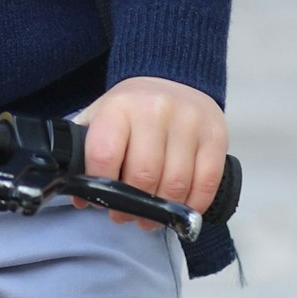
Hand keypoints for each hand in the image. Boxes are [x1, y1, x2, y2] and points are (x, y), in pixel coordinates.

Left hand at [75, 77, 225, 225]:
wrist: (172, 79)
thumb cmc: (132, 110)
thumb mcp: (100, 119)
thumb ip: (85, 155)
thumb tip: (81, 198)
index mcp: (120, 107)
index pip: (105, 154)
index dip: (100, 186)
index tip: (100, 200)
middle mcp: (156, 110)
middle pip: (143, 174)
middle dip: (132, 206)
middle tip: (125, 215)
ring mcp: (189, 121)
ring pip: (176, 183)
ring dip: (162, 212)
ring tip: (151, 218)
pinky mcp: (215, 135)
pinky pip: (207, 182)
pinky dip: (193, 204)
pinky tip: (180, 209)